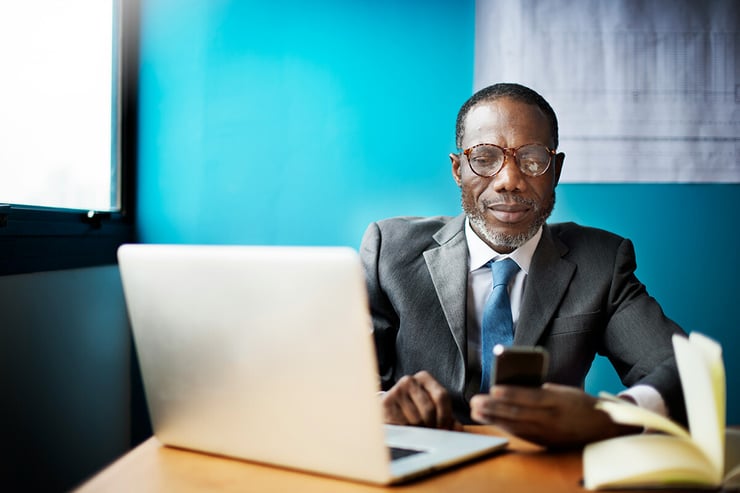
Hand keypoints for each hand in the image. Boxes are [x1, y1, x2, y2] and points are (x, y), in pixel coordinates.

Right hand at [381, 371, 458, 429]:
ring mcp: (397, 390)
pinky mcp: (387, 402)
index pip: (442, 396)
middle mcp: (410, 380)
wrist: (388, 408)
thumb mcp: (431, 408)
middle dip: (432, 425)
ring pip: (417, 419)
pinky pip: (404, 423)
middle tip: (430, 431)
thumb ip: (447, 417)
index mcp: (424, 378)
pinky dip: (407, 429)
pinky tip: (405, 426)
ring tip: (417, 428)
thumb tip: (458, 428)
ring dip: (419, 429)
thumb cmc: (413, 407)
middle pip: (429, 409)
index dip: (445, 416)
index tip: (445, 428)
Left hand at [469, 383, 639, 447]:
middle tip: (475, 401)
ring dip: (494, 418)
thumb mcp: (566, 391)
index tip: (493, 388)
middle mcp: (552, 419)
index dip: (511, 394)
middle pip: (519, 412)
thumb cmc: (582, 404)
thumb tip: (516, 388)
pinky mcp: (545, 442)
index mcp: (558, 402)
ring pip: (516, 425)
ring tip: (477, 411)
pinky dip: (504, 427)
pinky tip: (491, 421)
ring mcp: (548, 433)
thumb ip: (543, 390)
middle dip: (494, 407)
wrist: (604, 429)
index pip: (530, 397)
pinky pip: (521, 434)